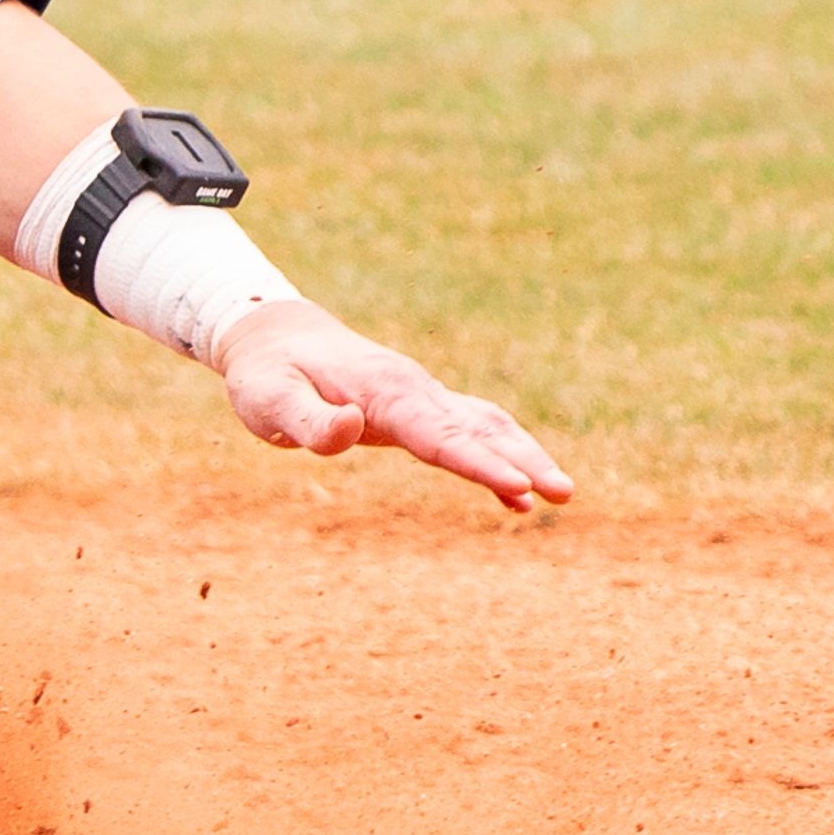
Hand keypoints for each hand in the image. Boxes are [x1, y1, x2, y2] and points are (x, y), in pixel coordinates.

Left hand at [210, 299, 573, 511]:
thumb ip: (310, 421)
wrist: (275, 335)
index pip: (438, 435)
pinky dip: (497, 458)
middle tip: (565, 493)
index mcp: (383, 390)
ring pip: (485, 426)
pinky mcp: (418, 407)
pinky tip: (517, 499)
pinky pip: (468, 431)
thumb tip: (352, 428)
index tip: (518, 486)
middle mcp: (413, 389)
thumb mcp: (270, 400)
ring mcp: (421, 396)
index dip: (479, 463)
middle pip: (478, 430)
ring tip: (563, 492)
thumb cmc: (268, 374)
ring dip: (524, 456)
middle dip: (523, 461)